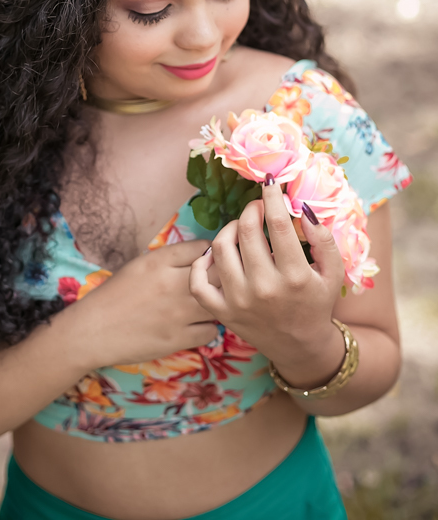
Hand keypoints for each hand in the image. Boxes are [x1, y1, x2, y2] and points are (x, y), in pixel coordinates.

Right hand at [68, 239, 218, 369]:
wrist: (94, 330)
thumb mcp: (140, 265)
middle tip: (219, 281)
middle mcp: (172, 284)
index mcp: (159, 261)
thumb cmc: (116, 294)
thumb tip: (204, 253)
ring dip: (218, 302)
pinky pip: (211, 331)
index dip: (211, 251)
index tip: (211, 259)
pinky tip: (197, 325)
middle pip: (218, 272)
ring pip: (219, 302)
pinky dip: (208, 327)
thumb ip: (171, 258)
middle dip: (222, 275)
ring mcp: (178, 313)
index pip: (203, 246)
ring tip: (209, 304)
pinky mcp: (178, 339)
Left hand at [189, 180, 345, 373]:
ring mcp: (239, 302)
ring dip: (229, 229)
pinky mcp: (223, 313)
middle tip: (257, 207)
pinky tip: (214, 254)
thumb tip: (304, 209)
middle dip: (251, 210)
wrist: (301, 347)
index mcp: (295, 277)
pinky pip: (198, 283)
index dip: (272, 197)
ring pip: (220, 248)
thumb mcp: (332, 273)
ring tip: (241, 228)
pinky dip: (201, 263)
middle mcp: (264, 288)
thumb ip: (323, 239)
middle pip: (246, 231)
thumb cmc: (317, 303)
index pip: (278, 223)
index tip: (270, 184)